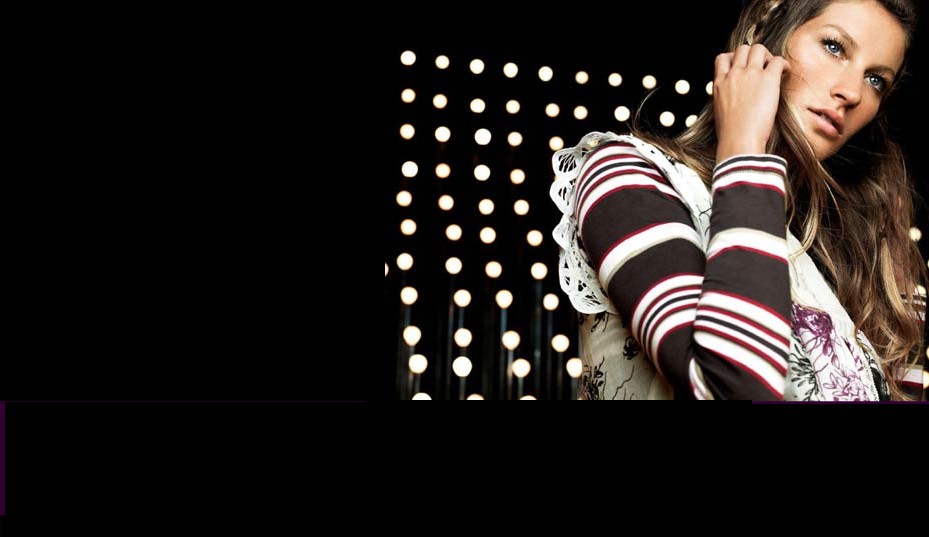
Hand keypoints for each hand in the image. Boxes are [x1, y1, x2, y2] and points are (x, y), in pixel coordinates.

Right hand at [713, 44, 790, 162]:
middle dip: (752, 54)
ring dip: (767, 56)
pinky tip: (785, 73)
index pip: (723, 58)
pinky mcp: (768, 79)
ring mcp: (750, 75)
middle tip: (761, 66)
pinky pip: (777, 60)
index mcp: (719, 83)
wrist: (739, 140)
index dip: (734, 58)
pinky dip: (783, 64)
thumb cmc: (730, 133)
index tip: (742, 65)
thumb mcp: (719, 111)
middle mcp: (734, 74)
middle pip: (742, 49)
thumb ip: (724, 97)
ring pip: (758, 49)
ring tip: (773, 69)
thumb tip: (733, 98)